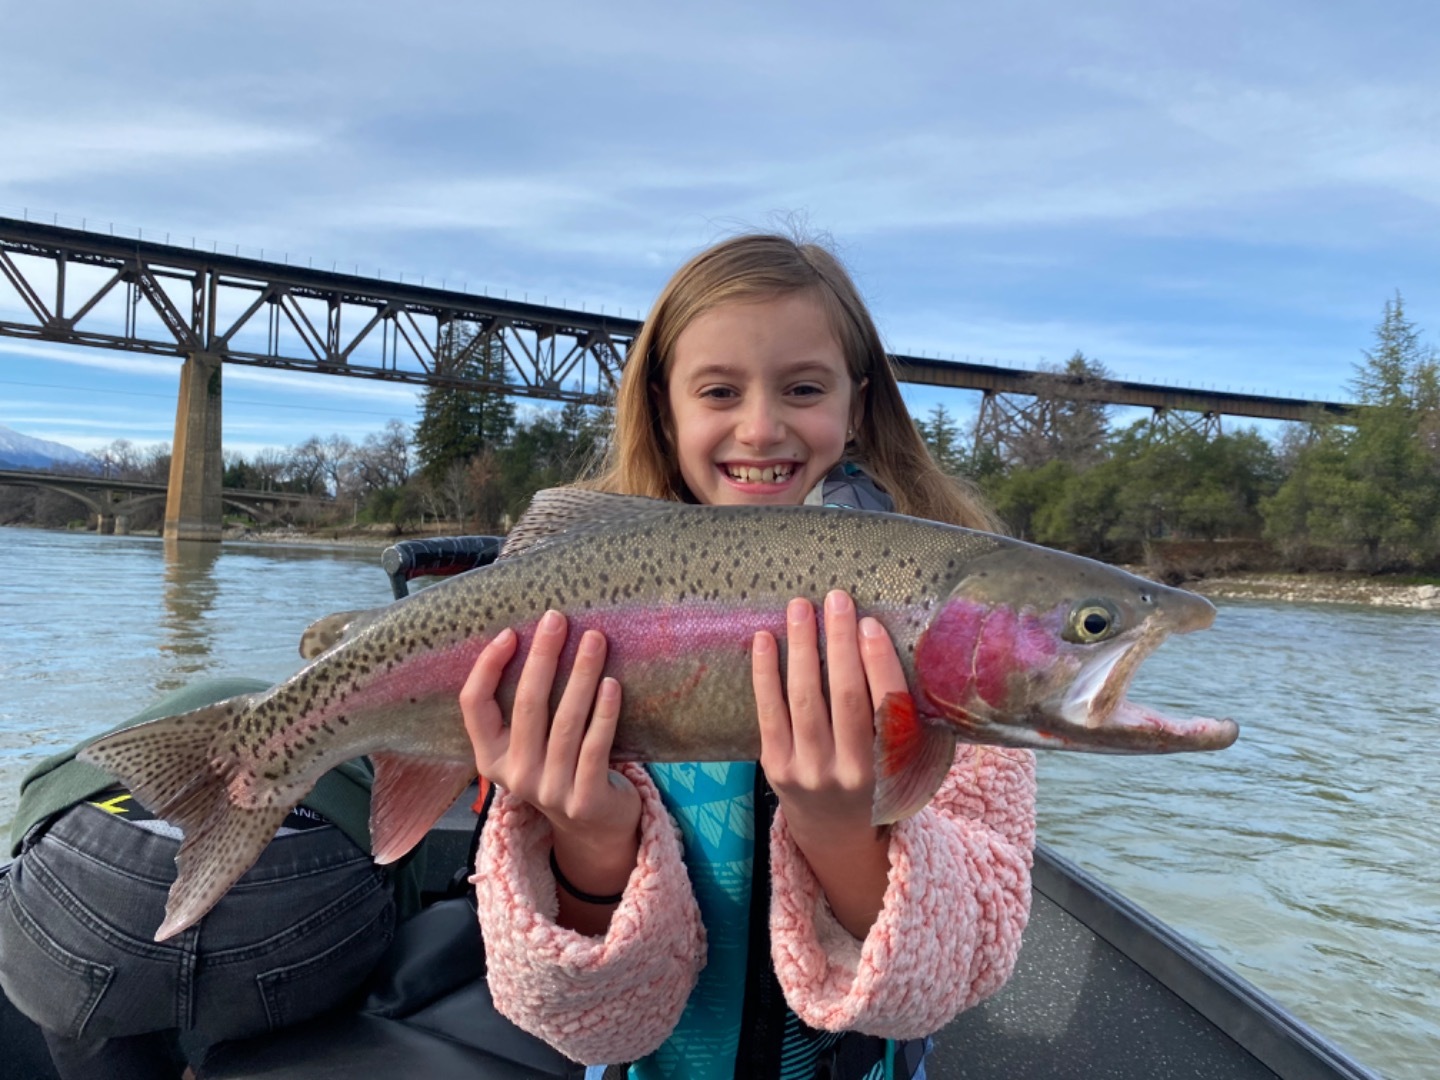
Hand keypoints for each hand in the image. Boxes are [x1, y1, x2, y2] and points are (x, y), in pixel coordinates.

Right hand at [461, 610, 640, 924]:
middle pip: (527, 706)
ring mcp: (550, 791)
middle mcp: (514, 776)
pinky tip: (612, 683)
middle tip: (558, 619)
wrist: (595, 827)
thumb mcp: (530, 744)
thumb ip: (525, 706)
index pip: (474, 706)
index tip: (510, 632)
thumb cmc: (562, 766)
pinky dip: (604, 713)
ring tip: (595, 639)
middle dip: (542, 657)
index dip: (488, 667)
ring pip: (565, 723)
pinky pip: (595, 747)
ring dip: (581, 676)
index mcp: (489, 758)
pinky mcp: (586, 800)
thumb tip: (536, 637)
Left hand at [752, 590, 908, 936]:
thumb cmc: (873, 778)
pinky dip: (765, 673)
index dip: (878, 662)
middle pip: (845, 695)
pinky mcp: (775, 767)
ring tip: (801, 607)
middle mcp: (850, 771)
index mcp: (891, 768)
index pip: (887, 706)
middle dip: (840, 642)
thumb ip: (896, 713)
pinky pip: (769, 712)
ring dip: (802, 647)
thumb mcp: (898, 757)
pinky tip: (764, 639)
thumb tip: (880, 638)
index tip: (870, 623)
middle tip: (836, 599)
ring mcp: (808, 770)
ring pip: (804, 698)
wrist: (834, 833)